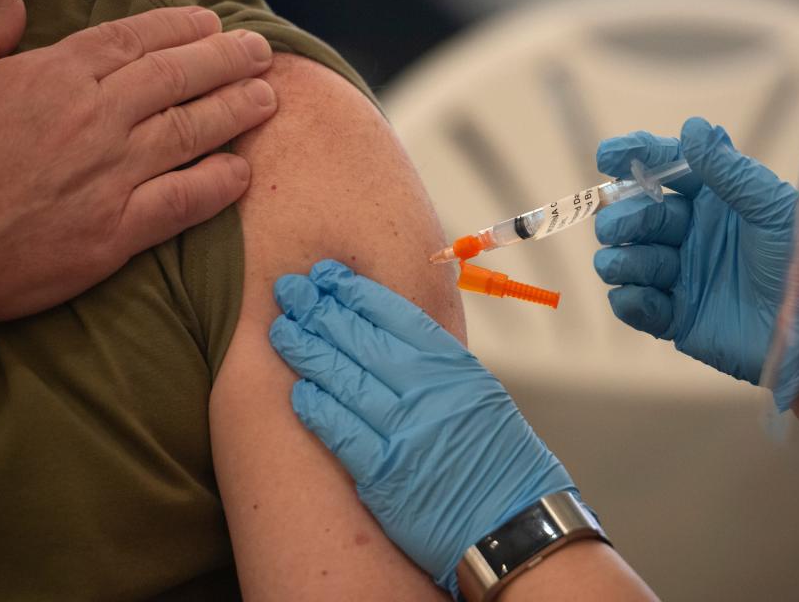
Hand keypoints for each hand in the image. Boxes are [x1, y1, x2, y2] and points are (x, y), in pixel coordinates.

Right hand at [0, 0, 276, 322]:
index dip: (179, 28)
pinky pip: (184, 203)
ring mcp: (112, 176)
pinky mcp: (117, 233)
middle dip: (227, 60)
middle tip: (262, 52)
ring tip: (269, 99)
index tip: (212, 23)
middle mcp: (96, 119)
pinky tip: (243, 174)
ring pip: (192, 132)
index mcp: (55, 76)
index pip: (134, 41)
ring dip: (236, 112)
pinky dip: (218, 187)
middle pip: (178, 79)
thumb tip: (11, 0)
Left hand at [269, 260, 575, 596]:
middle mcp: (427, 393)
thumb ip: (437, 364)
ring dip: (307, 352)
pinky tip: (297, 390)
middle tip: (289, 291)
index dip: (354, 292)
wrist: (517, 522)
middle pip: (361, 340)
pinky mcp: (385, 475)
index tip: (327, 276)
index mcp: (453, 367)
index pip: (395, 315)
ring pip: (344, 380)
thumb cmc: (501, 459)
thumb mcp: (480, 393)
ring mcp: (404, 433)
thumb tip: (391, 333)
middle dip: (319, 311)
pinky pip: (342, 432)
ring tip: (282, 330)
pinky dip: (317, 409)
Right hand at [592, 117, 798, 408]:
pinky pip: (635, 305)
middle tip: (620, 226)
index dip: (634, 157)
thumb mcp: (775, 210)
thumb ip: (731, 172)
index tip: (607, 156)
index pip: (664, 168)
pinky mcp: (676, 317)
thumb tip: (693, 126)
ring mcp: (681, 275)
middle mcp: (690, 233)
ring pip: (626, 259)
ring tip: (633, 266)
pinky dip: (628, 300)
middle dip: (623, 217)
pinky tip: (640, 299)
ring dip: (621, 259)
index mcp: (713, 200)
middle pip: (637, 214)